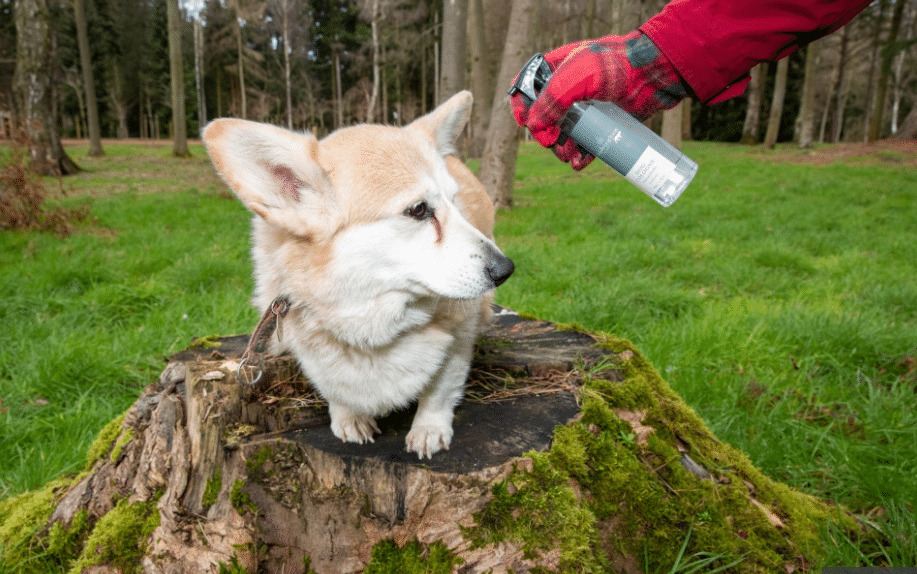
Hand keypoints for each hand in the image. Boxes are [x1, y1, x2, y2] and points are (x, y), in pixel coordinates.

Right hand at [511, 31, 684, 169]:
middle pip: (543, 119)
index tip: (527, 123)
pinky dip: (580, 156)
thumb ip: (551, 99)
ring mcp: (586, 108)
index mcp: (555, 70)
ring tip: (570, 157)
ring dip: (561, 150)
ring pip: (563, 135)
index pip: (525, 90)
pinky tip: (580, 163)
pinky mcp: (603, 122)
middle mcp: (567, 90)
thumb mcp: (576, 77)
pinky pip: (585, 143)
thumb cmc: (614, 66)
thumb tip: (534, 127)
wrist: (652, 74)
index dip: (521, 108)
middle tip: (554, 143)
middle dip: (545, 136)